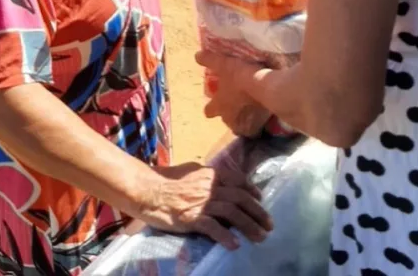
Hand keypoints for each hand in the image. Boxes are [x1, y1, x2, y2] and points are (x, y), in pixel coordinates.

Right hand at [145, 162, 272, 249]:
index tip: (260, 200)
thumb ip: (208, 177)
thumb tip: (220, 182)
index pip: (238, 181)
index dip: (252, 191)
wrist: (148, 190)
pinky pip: (212, 227)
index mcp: (210, 174)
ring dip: (248, 225)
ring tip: (260, 237)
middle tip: (269, 224)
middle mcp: (209, 187)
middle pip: (240, 198)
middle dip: (257, 211)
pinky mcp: (191, 218)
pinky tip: (234, 245)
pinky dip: (225, 236)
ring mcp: (201, 203)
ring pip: (232, 212)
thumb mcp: (192, 172)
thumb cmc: (167, 180)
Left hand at [197, 51, 268, 136]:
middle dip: (229, 111)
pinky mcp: (260, 124)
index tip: (215, 98)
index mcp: (219, 106)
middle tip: (235, 99)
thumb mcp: (223, 64)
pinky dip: (256, 117)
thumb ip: (210, 60)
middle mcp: (230, 118)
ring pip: (241, 123)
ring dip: (243, 116)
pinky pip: (255, 124)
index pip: (208, 111)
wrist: (265, 86)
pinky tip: (261, 106)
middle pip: (226, 119)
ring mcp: (245, 124)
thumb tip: (197, 55)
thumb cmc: (240, 76)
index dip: (211, 105)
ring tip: (249, 104)